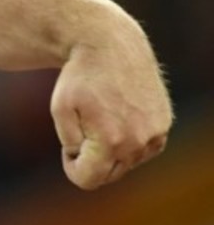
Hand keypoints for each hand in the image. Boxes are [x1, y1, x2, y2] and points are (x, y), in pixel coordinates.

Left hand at [49, 40, 171, 189]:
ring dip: (111, 149)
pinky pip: (143, 148)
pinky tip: (118, 115)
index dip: (72, 167)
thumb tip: (85, 160)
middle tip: (82, 128)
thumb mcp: (60, 109)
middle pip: (109, 175)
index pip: (88, 180)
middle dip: (92, 160)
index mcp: (110, 141)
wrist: (110, 44)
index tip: (68, 147)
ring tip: (101, 117)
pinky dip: (129, 139)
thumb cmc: (79, 76)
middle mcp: (138, 142)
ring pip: (127, 162)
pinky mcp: (164, 124)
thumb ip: (71, 142)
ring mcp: (155, 134)